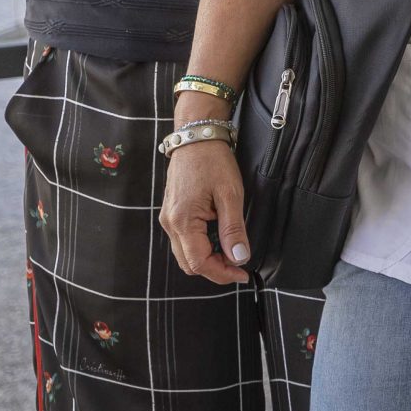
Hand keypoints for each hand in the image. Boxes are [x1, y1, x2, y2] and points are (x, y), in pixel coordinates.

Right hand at [159, 137, 251, 283]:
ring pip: (185, 254)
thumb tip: (239, 257)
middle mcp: (170, 224)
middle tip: (239, 266)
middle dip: (215, 270)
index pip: (199, 263)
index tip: (243, 274)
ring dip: (208, 260)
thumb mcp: (230, 194)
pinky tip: (219, 240)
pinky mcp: (172, 214)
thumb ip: (233, 228)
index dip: (222, 273)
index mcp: (182, 221)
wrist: (195, 137)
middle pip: (189, 264)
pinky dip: (201, 247)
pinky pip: (184, 241)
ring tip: (232, 253)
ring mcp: (168, 219)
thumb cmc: (213, 161)